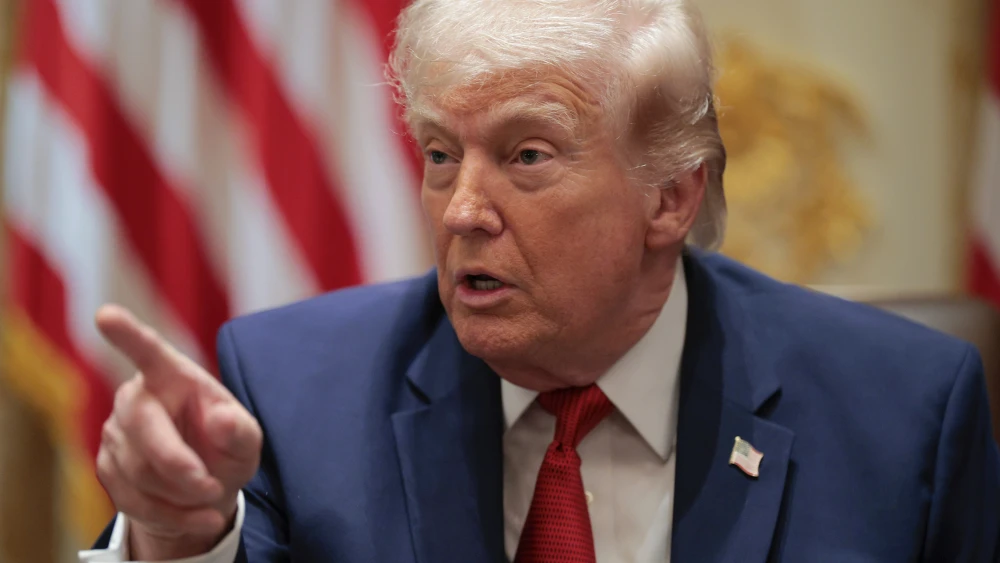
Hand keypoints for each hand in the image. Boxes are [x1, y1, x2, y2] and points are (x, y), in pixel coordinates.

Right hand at [94, 305, 261, 558]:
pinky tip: (198, 517)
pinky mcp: (106, 466)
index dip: (128, 334)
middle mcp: (136, 397)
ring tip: (211, 498)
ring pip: (139, 472)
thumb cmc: (226, 448)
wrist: (205, 490)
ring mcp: (114, 432)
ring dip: (182, 496)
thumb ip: (239, 430)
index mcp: (173, 375)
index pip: (149, 351)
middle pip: (144, 430)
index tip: (106, 315)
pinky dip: (171, 516)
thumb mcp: (246, 439)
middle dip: (180, 467)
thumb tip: (220, 419)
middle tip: (212, 488)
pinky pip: (132, 500)